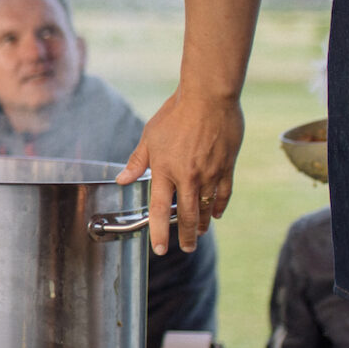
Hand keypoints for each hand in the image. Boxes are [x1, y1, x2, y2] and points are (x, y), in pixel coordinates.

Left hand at [116, 91, 241, 255]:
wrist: (208, 98)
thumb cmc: (174, 115)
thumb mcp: (149, 137)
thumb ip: (137, 162)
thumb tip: (122, 180)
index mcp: (164, 170)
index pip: (158, 210)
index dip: (159, 232)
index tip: (161, 249)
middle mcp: (187, 177)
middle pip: (185, 216)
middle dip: (185, 237)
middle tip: (186, 248)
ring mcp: (210, 173)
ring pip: (206, 208)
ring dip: (201, 224)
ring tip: (198, 233)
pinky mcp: (226, 167)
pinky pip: (224, 194)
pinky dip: (219, 206)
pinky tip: (216, 213)